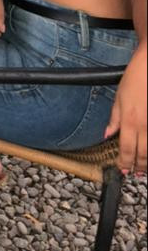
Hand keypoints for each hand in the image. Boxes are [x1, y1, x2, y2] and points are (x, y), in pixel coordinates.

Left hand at [105, 45, 146, 173]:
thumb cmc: (135, 78)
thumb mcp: (119, 98)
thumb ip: (114, 119)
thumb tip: (107, 134)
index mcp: (130, 120)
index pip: (126, 149)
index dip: (125, 163)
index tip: (123, 169)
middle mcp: (144, 125)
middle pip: (142, 154)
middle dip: (138, 167)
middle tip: (135, 173)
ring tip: (144, 168)